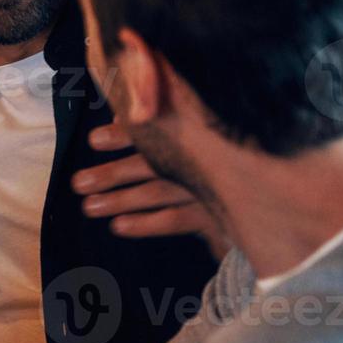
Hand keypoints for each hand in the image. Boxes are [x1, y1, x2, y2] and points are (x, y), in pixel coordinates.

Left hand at [73, 123, 228, 257]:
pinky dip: (146, 223)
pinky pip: (177, 219)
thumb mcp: (192, 131)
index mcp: (193, 133)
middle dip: (112, 174)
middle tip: (78, 183)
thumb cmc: (216, 154)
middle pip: (149, 164)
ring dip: (120, 200)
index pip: (154, 130)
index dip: (123, 135)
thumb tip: (120, 116)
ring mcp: (207, 187)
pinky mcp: (216, 215)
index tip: (93, 140)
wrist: (264, 186)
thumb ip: (156, 123)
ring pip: (157, 193)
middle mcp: (199, 159)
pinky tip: (118, 226)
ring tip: (88, 207)